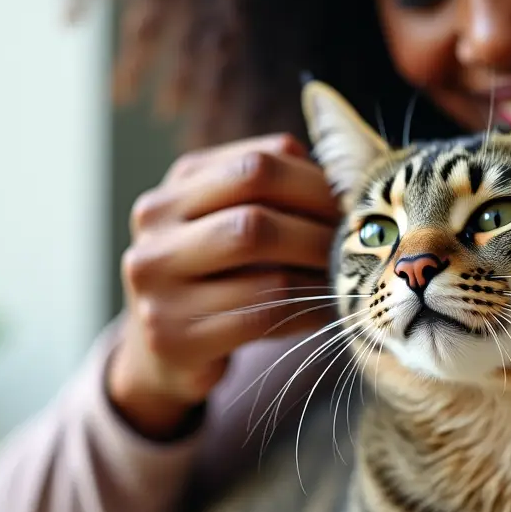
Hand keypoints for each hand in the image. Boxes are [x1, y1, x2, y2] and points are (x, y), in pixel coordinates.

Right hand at [108, 133, 339, 438]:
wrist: (163, 345)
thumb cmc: (217, 271)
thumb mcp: (231, 217)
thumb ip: (274, 188)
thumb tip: (348, 179)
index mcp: (178, 184)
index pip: (255, 166)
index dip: (315, 185)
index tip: (353, 205)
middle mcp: (154, 228)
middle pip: (255, 220)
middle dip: (319, 234)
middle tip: (356, 247)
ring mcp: (156, 285)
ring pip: (265, 277)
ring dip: (319, 279)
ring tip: (346, 278)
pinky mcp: (172, 337)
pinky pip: (261, 321)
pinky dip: (305, 313)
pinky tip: (323, 310)